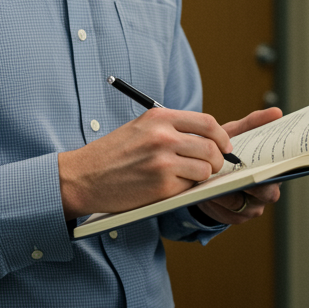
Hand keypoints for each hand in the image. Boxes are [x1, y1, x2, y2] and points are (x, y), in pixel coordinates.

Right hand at [58, 107, 233, 219]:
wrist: (84, 176)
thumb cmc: (112, 154)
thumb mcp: (140, 128)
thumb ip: (170, 128)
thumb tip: (206, 138)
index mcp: (158, 118)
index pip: (207, 123)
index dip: (222, 137)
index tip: (224, 146)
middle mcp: (163, 136)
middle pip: (211, 147)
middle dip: (217, 160)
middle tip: (211, 167)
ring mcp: (163, 162)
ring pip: (205, 169)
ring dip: (203, 176)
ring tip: (188, 178)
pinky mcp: (161, 186)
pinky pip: (190, 187)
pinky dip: (186, 189)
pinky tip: (172, 187)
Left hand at [194, 106, 283, 225]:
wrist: (206, 173)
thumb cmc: (227, 152)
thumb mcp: (238, 135)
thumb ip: (254, 124)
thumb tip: (277, 112)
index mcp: (272, 171)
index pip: (282, 172)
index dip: (278, 168)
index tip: (267, 160)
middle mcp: (267, 192)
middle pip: (268, 192)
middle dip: (254, 183)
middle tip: (240, 173)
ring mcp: (252, 207)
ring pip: (245, 204)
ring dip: (230, 192)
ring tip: (215, 180)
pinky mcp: (235, 218)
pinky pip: (228, 213)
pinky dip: (218, 202)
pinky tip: (207, 192)